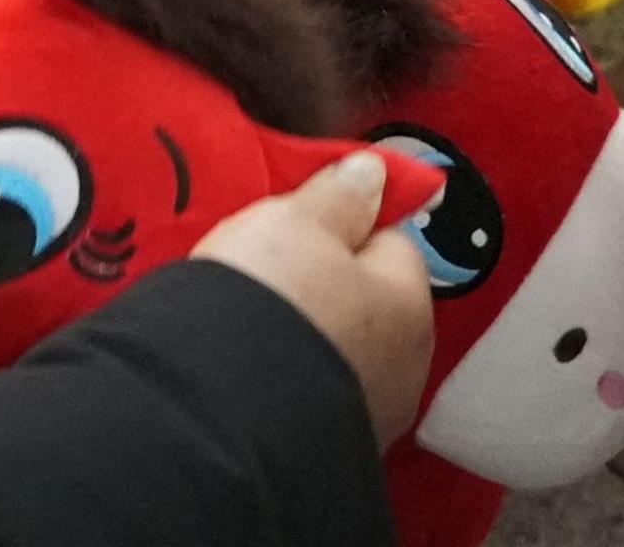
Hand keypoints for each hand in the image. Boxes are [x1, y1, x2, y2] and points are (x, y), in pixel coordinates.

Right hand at [194, 152, 435, 445]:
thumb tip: (375, 172)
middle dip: (318, 286)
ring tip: (239, 324)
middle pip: (362, 302)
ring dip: (298, 337)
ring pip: (331, 352)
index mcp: (409, 303)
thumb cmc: (268, 305)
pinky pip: (302, 395)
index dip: (340, 226)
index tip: (293, 226)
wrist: (214, 421)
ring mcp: (366, 418)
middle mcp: (404, 368)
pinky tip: (239, 372)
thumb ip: (339, 193)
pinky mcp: (321, 452)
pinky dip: (279, 380)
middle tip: (259, 273)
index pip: (389, 241)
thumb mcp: (296, 223)